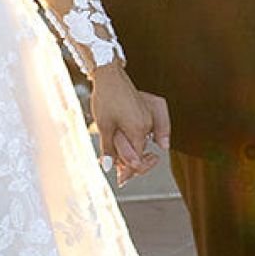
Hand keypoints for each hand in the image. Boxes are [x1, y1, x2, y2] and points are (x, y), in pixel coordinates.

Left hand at [89, 66, 170, 186]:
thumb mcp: (103, 126)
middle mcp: (148, 123)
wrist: (109, 75)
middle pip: (141, 151)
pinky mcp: (149, 109)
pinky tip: (147, 144)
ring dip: (134, 151)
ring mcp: (149, 116)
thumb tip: (109, 167)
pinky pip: (151, 128)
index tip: (121, 180)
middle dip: (131, 163)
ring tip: (121, 160)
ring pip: (144, 141)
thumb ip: (109, 149)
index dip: (128, 171)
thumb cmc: (105, 98)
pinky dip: (145, 137)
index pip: (137, 159)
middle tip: (121, 175)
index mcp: (138, 129)